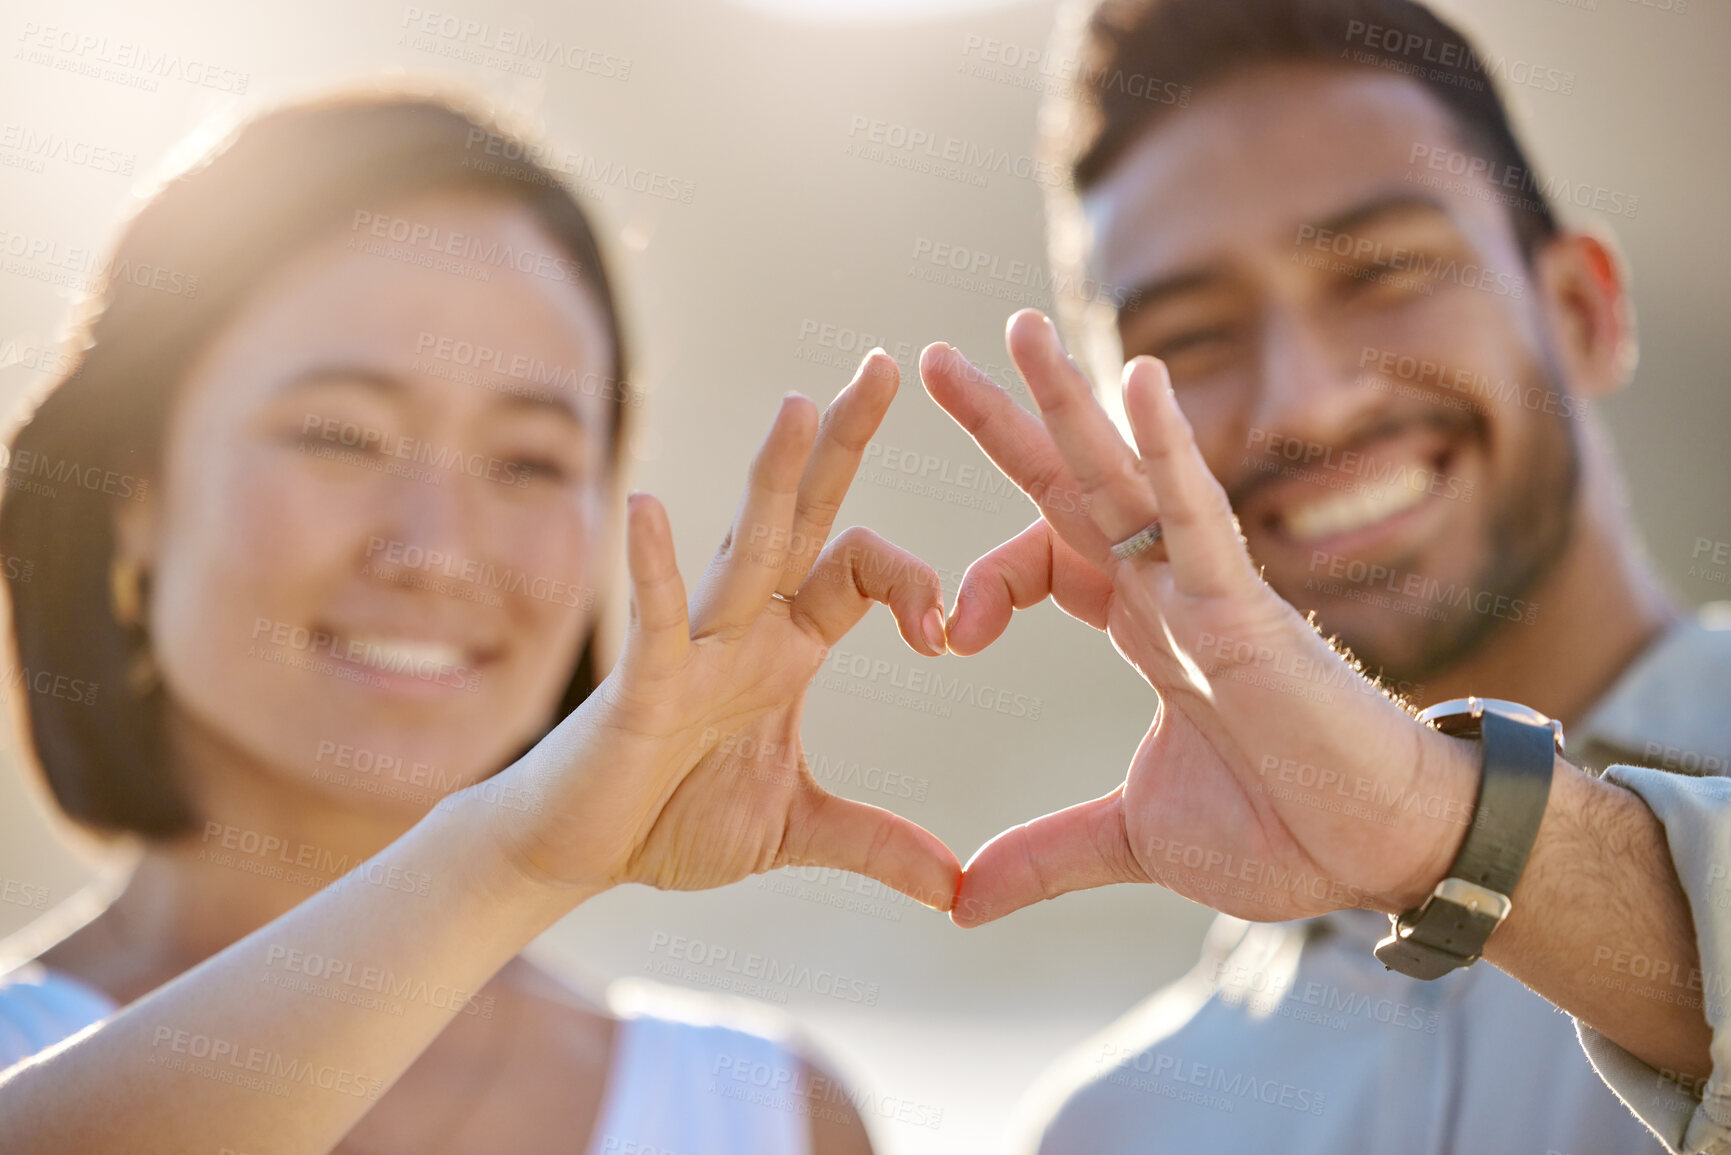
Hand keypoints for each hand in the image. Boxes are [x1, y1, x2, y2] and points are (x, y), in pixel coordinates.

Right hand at [485, 351, 960, 909]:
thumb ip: (876, 844)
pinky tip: (650, 508)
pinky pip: (654, 620)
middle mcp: (745, 628)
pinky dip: (654, 569)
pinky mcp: (639, 685)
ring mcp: (692, 648)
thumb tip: (954, 889)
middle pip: (805, 520)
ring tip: (797, 405)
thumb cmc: (673, 820)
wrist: (578, 854)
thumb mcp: (797, 832)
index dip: (915, 587)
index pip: (861, 574)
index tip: (946, 636)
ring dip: (770, 481)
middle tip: (884, 366)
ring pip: (741, 550)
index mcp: (788, 648)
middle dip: (842, 446)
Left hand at [922, 311, 1477, 927]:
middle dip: (1006, 423)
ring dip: (1072, 403)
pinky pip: (1201, 515)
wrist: (1380, 854)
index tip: (943, 636)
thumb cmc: (1282, 832)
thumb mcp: (1131, 839)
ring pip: (1126, 478)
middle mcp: (1166, 591)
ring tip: (1016, 332)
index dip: (984, 579)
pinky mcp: (1250, 608)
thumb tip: (957, 902)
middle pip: (1069, 487)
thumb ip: (1045, 856)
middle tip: (933, 360)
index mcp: (1141, 627)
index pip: (1045, 558)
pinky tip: (1139, 381)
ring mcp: (1207, 589)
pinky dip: (1170, 449)